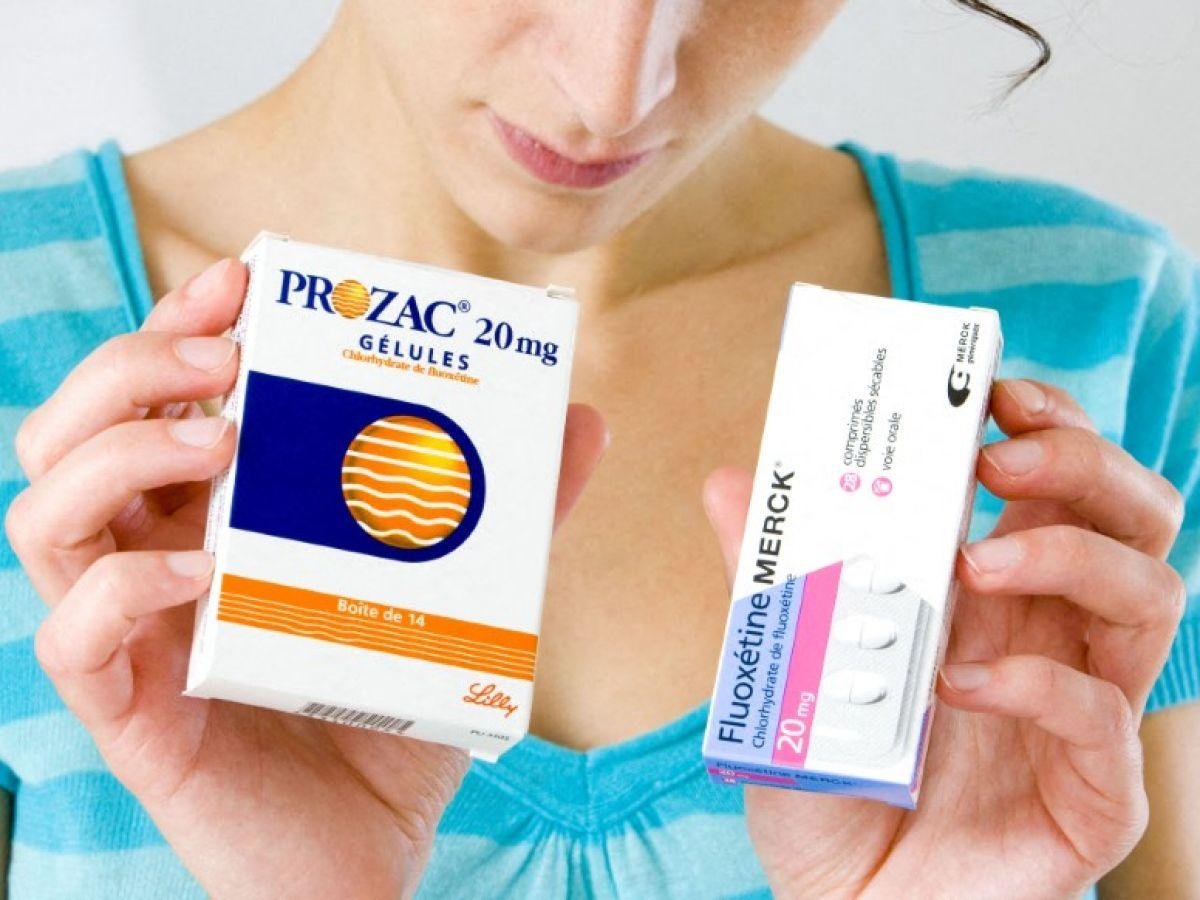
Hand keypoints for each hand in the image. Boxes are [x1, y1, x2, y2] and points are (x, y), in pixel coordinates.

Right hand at [5, 259, 608, 899]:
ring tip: (219, 440)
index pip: (160, 396)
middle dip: (135, 365)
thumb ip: (518, 513)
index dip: (179, 325)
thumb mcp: (463, 597)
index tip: (240, 283)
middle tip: (227, 358)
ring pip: (46, 513)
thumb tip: (583, 420)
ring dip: (118, 451)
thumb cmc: (395, 714)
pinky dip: (126, 586)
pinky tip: (205, 569)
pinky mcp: (129, 713)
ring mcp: (133, 636)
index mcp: (217, 515)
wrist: (372, 850)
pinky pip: (70, 634)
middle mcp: (158, 559)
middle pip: (74, 428)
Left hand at [703, 379, 1184, 899]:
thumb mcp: (786, 667)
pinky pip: (1108, 721)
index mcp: (995, 593)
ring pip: (1151, 594)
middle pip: (1131, 515)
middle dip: (1082, 462)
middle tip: (1000, 455)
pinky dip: (1043, 685)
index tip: (993, 389)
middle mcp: (1052, 636)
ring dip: (1067, 555)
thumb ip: (770, 578)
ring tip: (973, 561)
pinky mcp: (1093, 797)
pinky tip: (962, 685)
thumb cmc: (826, 784)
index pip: (1060, 482)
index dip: (1048, 422)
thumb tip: (729, 483)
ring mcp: (1081, 713)